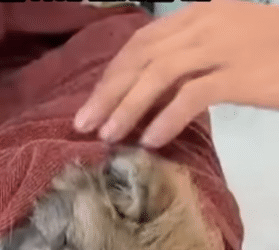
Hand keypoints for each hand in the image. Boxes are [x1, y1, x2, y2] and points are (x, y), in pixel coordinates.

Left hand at [74, 0, 278, 147]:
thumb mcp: (220, 46)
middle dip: (108, 93)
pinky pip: (193, 96)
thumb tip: (145, 94)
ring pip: (160, 74)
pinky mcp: (240, 72)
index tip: (93, 104)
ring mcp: (222, 45)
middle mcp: (203, 23)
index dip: (112, 75)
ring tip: (108, 136)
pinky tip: (150, 140)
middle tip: (84, 124)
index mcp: (195, 15)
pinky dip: (167, 119)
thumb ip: (185, 61)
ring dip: (128, 107)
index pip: (140, 44)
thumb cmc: (270, 52)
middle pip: (141, 58)